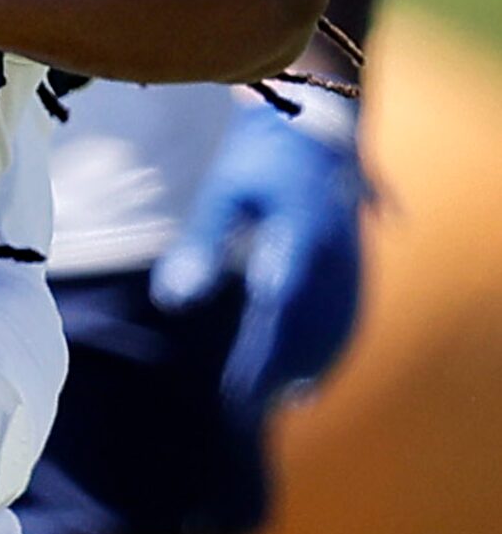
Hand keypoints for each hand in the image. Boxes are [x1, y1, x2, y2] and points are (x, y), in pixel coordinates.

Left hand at [149, 98, 366, 424]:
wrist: (316, 125)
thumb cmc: (259, 158)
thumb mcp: (224, 193)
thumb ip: (202, 245)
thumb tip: (173, 302)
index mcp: (300, 233)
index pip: (278, 308)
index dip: (260, 353)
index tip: (234, 388)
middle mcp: (335, 254)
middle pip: (309, 328)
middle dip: (277, 371)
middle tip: (243, 408)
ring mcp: (352, 261)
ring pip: (335, 330)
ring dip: (308, 368)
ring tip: (275, 403)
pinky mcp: (358, 266)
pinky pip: (349, 320)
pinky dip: (329, 351)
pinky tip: (307, 380)